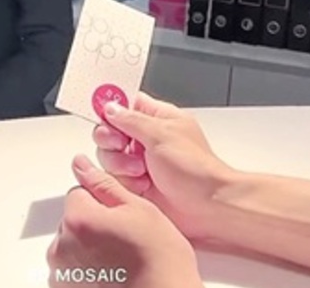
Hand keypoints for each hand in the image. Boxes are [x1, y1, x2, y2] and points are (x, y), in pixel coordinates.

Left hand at [47, 155, 201, 287]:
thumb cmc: (159, 261)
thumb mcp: (139, 210)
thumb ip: (104, 184)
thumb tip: (80, 164)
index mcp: (78, 219)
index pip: (79, 193)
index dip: (103, 202)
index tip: (121, 217)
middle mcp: (62, 247)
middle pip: (73, 220)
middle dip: (94, 224)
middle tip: (126, 240)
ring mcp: (62, 274)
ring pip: (72, 246)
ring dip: (89, 248)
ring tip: (121, 261)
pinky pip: (71, 271)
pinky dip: (87, 271)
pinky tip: (112, 276)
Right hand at [93, 93, 236, 240]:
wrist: (205, 206)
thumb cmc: (196, 169)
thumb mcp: (161, 134)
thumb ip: (131, 119)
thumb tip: (110, 108)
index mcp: (158, 118)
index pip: (126, 104)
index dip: (111, 107)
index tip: (103, 114)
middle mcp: (147, 138)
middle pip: (109, 130)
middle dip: (111, 139)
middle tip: (122, 144)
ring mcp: (140, 161)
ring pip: (108, 155)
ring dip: (120, 163)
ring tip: (140, 170)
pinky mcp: (135, 182)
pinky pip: (113, 176)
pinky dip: (124, 180)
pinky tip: (141, 184)